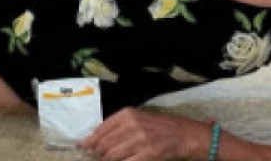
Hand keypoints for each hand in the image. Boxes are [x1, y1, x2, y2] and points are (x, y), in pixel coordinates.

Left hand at [80, 108, 206, 160]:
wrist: (188, 134)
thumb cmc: (163, 127)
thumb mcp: (140, 118)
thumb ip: (120, 125)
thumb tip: (98, 138)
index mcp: (127, 114)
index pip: (100, 129)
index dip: (90, 141)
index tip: (83, 147)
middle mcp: (132, 124)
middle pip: (104, 144)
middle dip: (97, 154)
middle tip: (96, 158)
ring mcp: (140, 139)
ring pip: (112, 155)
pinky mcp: (149, 153)